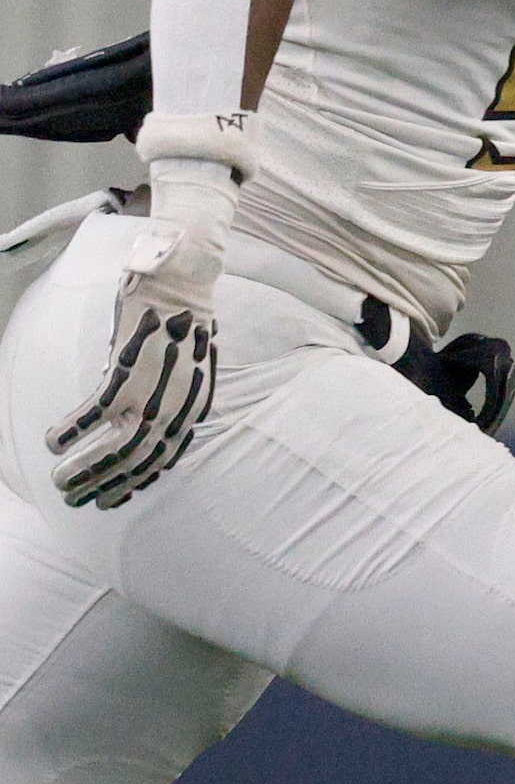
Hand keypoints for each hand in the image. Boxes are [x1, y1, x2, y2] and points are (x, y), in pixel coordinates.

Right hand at [50, 218, 217, 508]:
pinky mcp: (128, 373)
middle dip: (102, 486)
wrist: (181, 283)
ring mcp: (154, 391)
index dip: (135, 484)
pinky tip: (51, 441)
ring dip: (82, 468)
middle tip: (73, 501)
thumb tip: (133, 427)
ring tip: (57, 481)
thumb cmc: (177, 326)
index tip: (112, 500)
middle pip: (137, 461)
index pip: (164, 460)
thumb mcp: (184, 373)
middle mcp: (178, 406)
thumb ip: (166, 402)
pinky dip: (71, 431)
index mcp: (193, 408)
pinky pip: (94, 414)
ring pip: (115, 447)